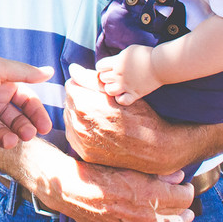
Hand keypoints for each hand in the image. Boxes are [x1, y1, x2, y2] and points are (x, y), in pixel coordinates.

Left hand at [0, 50, 52, 153]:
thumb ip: (25, 73)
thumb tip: (51, 72)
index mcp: (1, 86)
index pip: (25, 102)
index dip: (36, 114)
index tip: (45, 127)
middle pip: (14, 120)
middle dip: (23, 129)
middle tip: (27, 135)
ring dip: (7, 138)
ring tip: (9, 140)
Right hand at [44, 156, 193, 221]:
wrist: (71, 189)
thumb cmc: (97, 172)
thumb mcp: (128, 165)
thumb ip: (156, 172)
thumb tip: (178, 176)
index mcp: (149, 194)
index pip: (183, 197)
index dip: (187, 190)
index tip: (184, 185)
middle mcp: (146, 215)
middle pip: (179, 214)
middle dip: (185, 205)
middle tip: (184, 198)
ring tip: (184, 216)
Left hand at [64, 63, 197, 174]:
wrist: (154, 149)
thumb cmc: (138, 115)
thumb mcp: (117, 92)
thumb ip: (90, 78)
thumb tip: (72, 68)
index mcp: (85, 105)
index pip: (71, 85)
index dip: (83, 84)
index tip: (95, 88)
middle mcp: (79, 124)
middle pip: (69, 101)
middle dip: (80, 98)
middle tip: (98, 101)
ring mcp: (81, 141)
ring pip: (70, 117)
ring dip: (78, 113)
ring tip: (98, 114)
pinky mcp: (84, 153)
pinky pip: (73, 134)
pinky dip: (81, 128)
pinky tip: (96, 127)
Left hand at [96, 45, 159, 105]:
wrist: (161, 64)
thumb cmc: (146, 55)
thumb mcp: (128, 51)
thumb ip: (117, 58)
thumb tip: (110, 63)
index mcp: (117, 62)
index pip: (99, 66)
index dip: (102, 66)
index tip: (108, 67)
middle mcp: (119, 74)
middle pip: (103, 78)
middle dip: (106, 77)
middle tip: (114, 76)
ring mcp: (126, 85)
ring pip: (109, 90)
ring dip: (111, 88)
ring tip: (117, 86)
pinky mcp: (135, 94)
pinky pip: (122, 101)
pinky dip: (121, 99)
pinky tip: (124, 94)